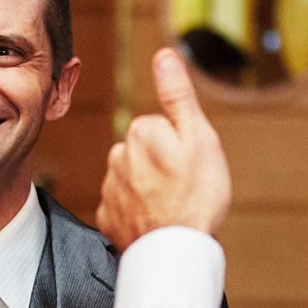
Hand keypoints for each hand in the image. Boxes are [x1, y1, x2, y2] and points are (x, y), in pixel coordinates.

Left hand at [96, 48, 231, 251]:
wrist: (176, 251)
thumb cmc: (196, 195)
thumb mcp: (198, 136)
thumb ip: (177, 95)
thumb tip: (164, 56)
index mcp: (141, 132)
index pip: (161, 126)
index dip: (180, 144)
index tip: (190, 163)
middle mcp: (118, 156)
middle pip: (145, 151)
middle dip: (161, 164)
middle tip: (183, 186)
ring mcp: (111, 188)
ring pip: (133, 178)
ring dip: (149, 188)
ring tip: (171, 206)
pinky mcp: (108, 217)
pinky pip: (124, 206)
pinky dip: (137, 212)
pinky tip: (154, 221)